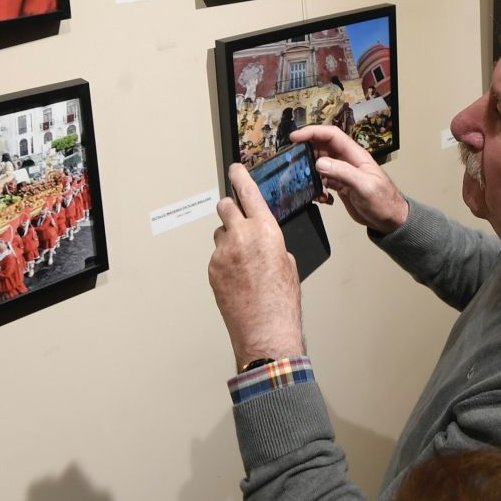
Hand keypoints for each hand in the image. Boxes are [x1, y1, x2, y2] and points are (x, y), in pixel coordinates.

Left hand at [208, 163, 304, 367]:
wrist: (266, 332)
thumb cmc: (283, 302)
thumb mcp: (288, 263)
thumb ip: (272, 243)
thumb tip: (261, 240)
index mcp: (266, 230)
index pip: (248, 193)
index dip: (240, 177)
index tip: (235, 168)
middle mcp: (241, 236)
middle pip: (225, 207)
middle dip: (232, 210)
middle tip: (238, 221)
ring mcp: (223, 254)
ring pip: (220, 234)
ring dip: (229, 240)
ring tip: (244, 264)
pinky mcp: (212, 270)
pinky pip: (217, 257)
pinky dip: (225, 262)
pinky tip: (238, 280)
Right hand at [294, 124, 408, 234]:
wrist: (390, 220)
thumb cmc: (383, 201)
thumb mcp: (364, 186)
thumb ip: (343, 173)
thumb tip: (319, 162)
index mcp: (355, 155)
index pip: (332, 135)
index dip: (313, 132)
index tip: (295, 137)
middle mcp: (347, 160)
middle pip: (322, 147)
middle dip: (307, 152)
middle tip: (292, 161)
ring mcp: (343, 173)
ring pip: (320, 164)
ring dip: (310, 173)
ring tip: (306, 183)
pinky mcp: (340, 186)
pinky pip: (322, 180)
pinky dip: (317, 188)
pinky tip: (321, 198)